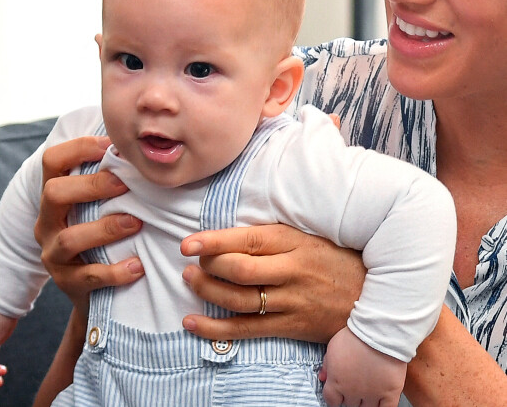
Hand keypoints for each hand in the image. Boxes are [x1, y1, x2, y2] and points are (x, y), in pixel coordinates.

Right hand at [34, 136, 144, 315]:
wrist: (95, 290)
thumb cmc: (103, 234)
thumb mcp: (99, 204)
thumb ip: (110, 178)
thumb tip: (141, 146)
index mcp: (54, 196)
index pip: (52, 161)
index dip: (78, 147)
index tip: (110, 146)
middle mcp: (47, 221)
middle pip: (53, 193)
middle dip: (91, 185)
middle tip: (125, 184)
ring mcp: (53, 253)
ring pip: (69, 238)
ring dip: (106, 228)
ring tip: (136, 223)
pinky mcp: (66, 283)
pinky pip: (87, 277)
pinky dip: (114, 272)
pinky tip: (137, 266)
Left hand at [180, 224, 365, 342]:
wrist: (374, 296)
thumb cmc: (336, 259)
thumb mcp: (308, 236)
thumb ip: (273, 235)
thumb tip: (230, 233)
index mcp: (293, 242)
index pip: (247, 239)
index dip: (213, 242)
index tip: (188, 244)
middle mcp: (291, 271)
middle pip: (239, 270)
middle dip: (208, 267)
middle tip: (191, 262)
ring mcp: (291, 301)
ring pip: (239, 299)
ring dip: (207, 291)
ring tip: (189, 281)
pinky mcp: (291, 326)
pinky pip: (247, 330)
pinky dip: (216, 328)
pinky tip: (193, 323)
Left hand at [320, 327, 405, 406]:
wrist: (378, 332)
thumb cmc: (355, 336)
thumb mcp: (332, 347)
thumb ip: (326, 365)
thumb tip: (322, 377)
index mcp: (336, 382)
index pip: (331, 400)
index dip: (334, 398)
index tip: (338, 395)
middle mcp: (352, 392)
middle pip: (349, 404)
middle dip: (350, 396)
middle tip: (354, 386)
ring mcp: (371, 394)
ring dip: (365, 401)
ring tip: (367, 389)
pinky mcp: (389, 394)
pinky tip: (380, 402)